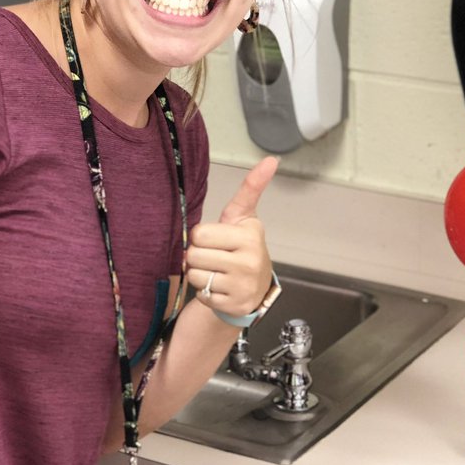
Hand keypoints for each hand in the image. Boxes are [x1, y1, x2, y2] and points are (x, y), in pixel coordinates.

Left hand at [186, 157, 277, 318]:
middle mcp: (249, 262)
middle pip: (194, 255)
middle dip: (198, 256)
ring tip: (216, 273)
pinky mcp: (232, 305)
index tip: (217, 240)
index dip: (202, 237)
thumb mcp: (244, 216)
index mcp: (249, 236)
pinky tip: (219, 288)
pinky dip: (205, 292)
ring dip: (200, 275)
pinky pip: (201, 294)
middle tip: (214, 257)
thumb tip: (271, 160)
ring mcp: (241, 286)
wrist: (252, 288)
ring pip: (195, 276)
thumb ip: (251, 188)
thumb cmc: (241, 247)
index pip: (200, 234)